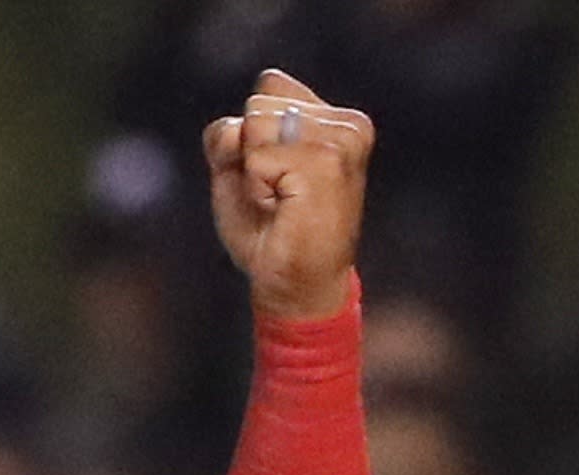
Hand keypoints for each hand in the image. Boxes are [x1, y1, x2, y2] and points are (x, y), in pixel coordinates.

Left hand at [201, 70, 372, 319]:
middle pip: (257, 103)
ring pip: (256, 124)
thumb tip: (239, 125)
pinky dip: (256, 185)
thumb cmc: (269, 232)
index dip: (248, 137)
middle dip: (248, 154)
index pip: (268, 87)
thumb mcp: (239, 171)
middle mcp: (348, 122)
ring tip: (280, 200)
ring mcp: (342, 138)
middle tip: (275, 193)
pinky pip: (257, 154)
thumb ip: (231, 134)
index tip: (272, 175)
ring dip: (253, 172)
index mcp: (335, 118)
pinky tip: (281, 207)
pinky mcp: (328, 159)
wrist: (294, 284)